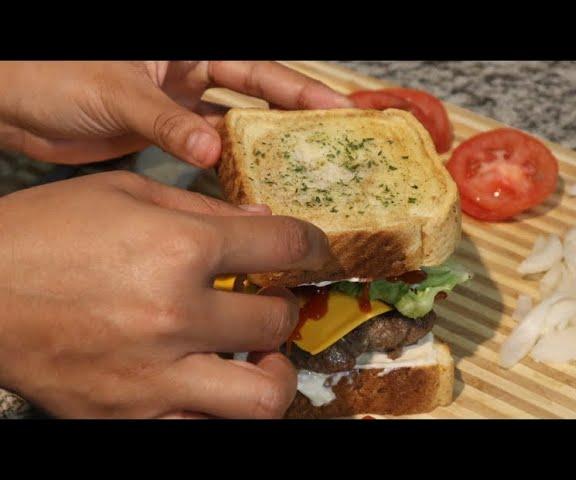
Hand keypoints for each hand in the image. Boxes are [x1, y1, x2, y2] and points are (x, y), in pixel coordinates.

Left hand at [0, 61, 350, 166]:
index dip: (300, 88)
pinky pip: (208, 151)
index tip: (336, 109)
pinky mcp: (166, 134)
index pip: (256, 68)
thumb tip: (210, 153)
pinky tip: (249, 186)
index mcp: (185, 51)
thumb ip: (165, 122)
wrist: (17, 105)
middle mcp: (189, 75)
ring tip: (298, 173)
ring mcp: (180, 106)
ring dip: (262, 148)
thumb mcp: (116, 92)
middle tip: (330, 146)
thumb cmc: (54, 76)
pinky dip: (227, 167)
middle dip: (293, 119)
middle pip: (257, 97)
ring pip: (235, 127)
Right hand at [0, 171, 330, 417]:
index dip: (310, 245)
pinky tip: (210, 383)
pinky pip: (203, 428)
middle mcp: (173, 318)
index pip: (281, 247)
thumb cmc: (45, 232)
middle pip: (277, 322)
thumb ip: (202, 210)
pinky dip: (220, 408)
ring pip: (261, 398)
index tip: (312, 249)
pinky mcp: (127, 417)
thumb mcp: (123, 194)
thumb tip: (263, 222)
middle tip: (271, 300)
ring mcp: (152, 378)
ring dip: (275, 374)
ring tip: (259, 356)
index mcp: (177, 251)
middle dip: (285, 306)